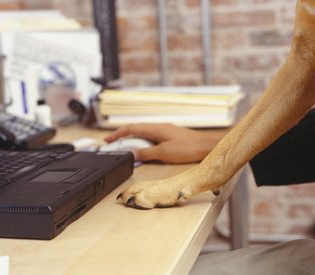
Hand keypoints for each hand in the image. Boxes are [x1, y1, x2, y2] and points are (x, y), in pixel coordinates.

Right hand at [104, 123, 228, 163]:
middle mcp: (159, 127)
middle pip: (136, 129)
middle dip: (122, 136)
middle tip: (112, 143)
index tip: (107, 139)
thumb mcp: (164, 153)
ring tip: (124, 147)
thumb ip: (147, 153)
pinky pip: (151, 137)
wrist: (207, 146)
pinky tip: (143, 149)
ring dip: (132, 139)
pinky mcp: (170, 137)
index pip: (131, 128)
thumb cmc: (189, 147)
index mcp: (156, 129)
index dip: (117, 134)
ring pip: (143, 133)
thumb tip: (132, 154)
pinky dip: (142, 142)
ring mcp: (165, 131)